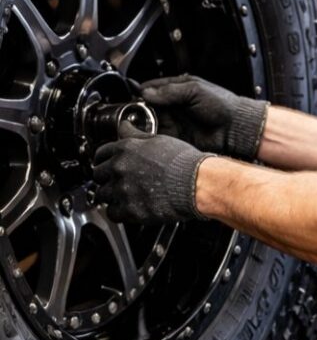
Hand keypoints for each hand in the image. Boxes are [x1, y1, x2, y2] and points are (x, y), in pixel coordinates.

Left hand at [93, 122, 209, 223]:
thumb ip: (136, 135)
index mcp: (125, 149)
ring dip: (110, 195)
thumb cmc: (182, 162)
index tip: (106, 164)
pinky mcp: (129, 210)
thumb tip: (125, 126)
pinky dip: (117, 212)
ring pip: (102, 195)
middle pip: (97, 175)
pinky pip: (111, 213)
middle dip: (105, 178)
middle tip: (115, 181)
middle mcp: (119, 168)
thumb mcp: (158, 140)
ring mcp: (122, 190)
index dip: (103, 159)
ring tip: (122, 195)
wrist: (195, 183)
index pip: (100, 154)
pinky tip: (127, 207)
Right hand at [141, 74, 268, 159]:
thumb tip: (147, 92)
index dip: (141, 91)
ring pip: (150, 122)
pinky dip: (150, 137)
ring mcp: (174, 122)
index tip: (131, 95)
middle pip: (148, 106)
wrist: (235, 128)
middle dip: (138, 109)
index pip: (153, 88)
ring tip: (134, 124)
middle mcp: (174, 105)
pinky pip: (158, 137)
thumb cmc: (222, 105)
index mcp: (178, 89)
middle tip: (129, 112)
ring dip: (142, 123)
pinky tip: (145, 136)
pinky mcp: (176, 137)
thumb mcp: (195, 91)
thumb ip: (171, 91)